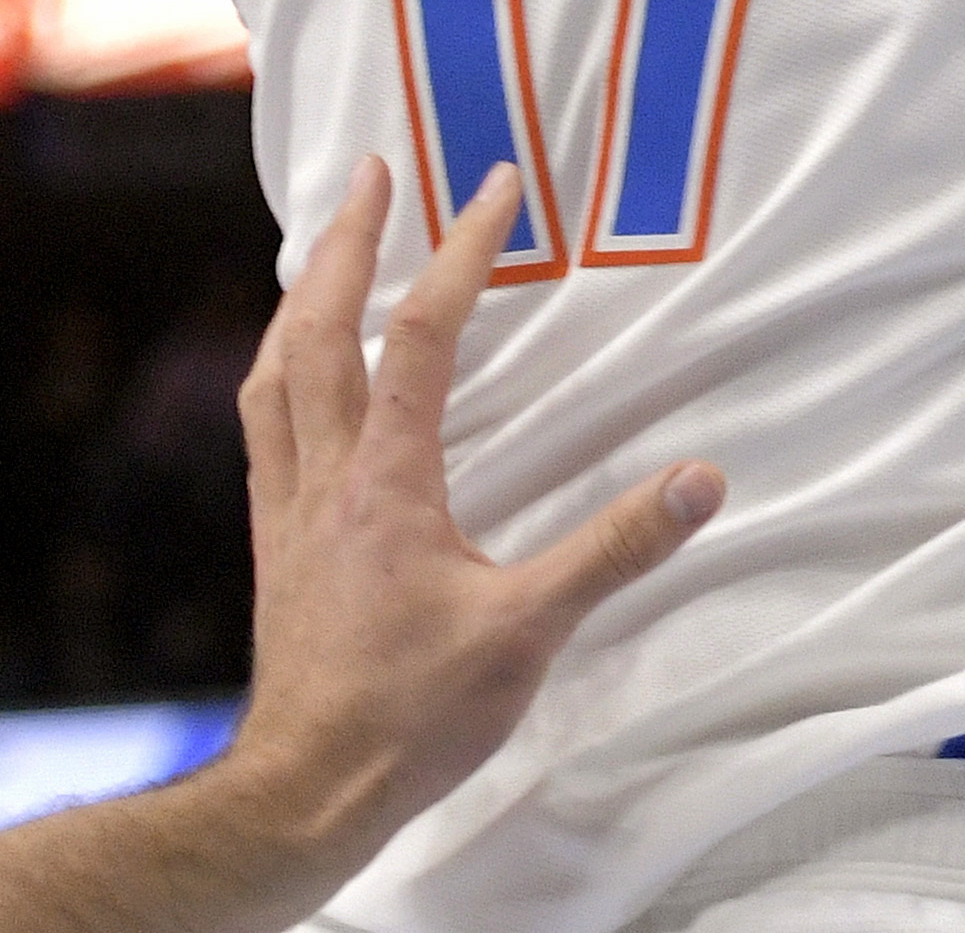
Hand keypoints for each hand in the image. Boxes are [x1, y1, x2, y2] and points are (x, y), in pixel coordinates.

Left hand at [220, 160, 723, 866]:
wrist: (304, 791)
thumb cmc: (412, 714)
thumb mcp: (528, 631)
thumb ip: (613, 549)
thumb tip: (700, 479)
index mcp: (385, 481)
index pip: (421, 337)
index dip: (460, 252)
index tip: (495, 186)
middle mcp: (323, 478)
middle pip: (317, 332)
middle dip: (345, 242)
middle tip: (369, 174)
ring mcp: (286, 513)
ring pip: (273, 377)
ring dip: (298, 302)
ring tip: (320, 256)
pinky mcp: (274, 550)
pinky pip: (264, 431)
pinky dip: (278, 376)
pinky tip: (295, 384)